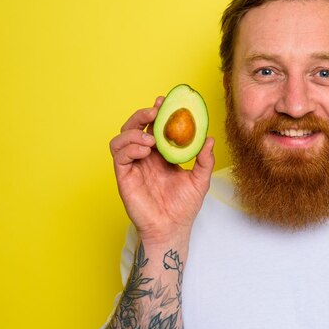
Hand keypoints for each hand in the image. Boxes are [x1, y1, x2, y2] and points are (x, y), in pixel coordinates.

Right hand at [109, 96, 214, 245]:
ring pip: (121, 138)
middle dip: (142, 114)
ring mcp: (133, 166)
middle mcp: (144, 157)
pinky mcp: (124, 176)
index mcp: (160, 154)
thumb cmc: (185, 206)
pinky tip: (145, 149)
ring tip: (150, 137)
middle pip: (134, 127)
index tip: (165, 101)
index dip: (156, 112)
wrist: (173, 228)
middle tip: (155, 110)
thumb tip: (210, 138)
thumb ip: (205, 159)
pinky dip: (129, 147)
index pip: (154, 126)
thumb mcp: (200, 179)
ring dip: (134, 131)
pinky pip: (119, 155)